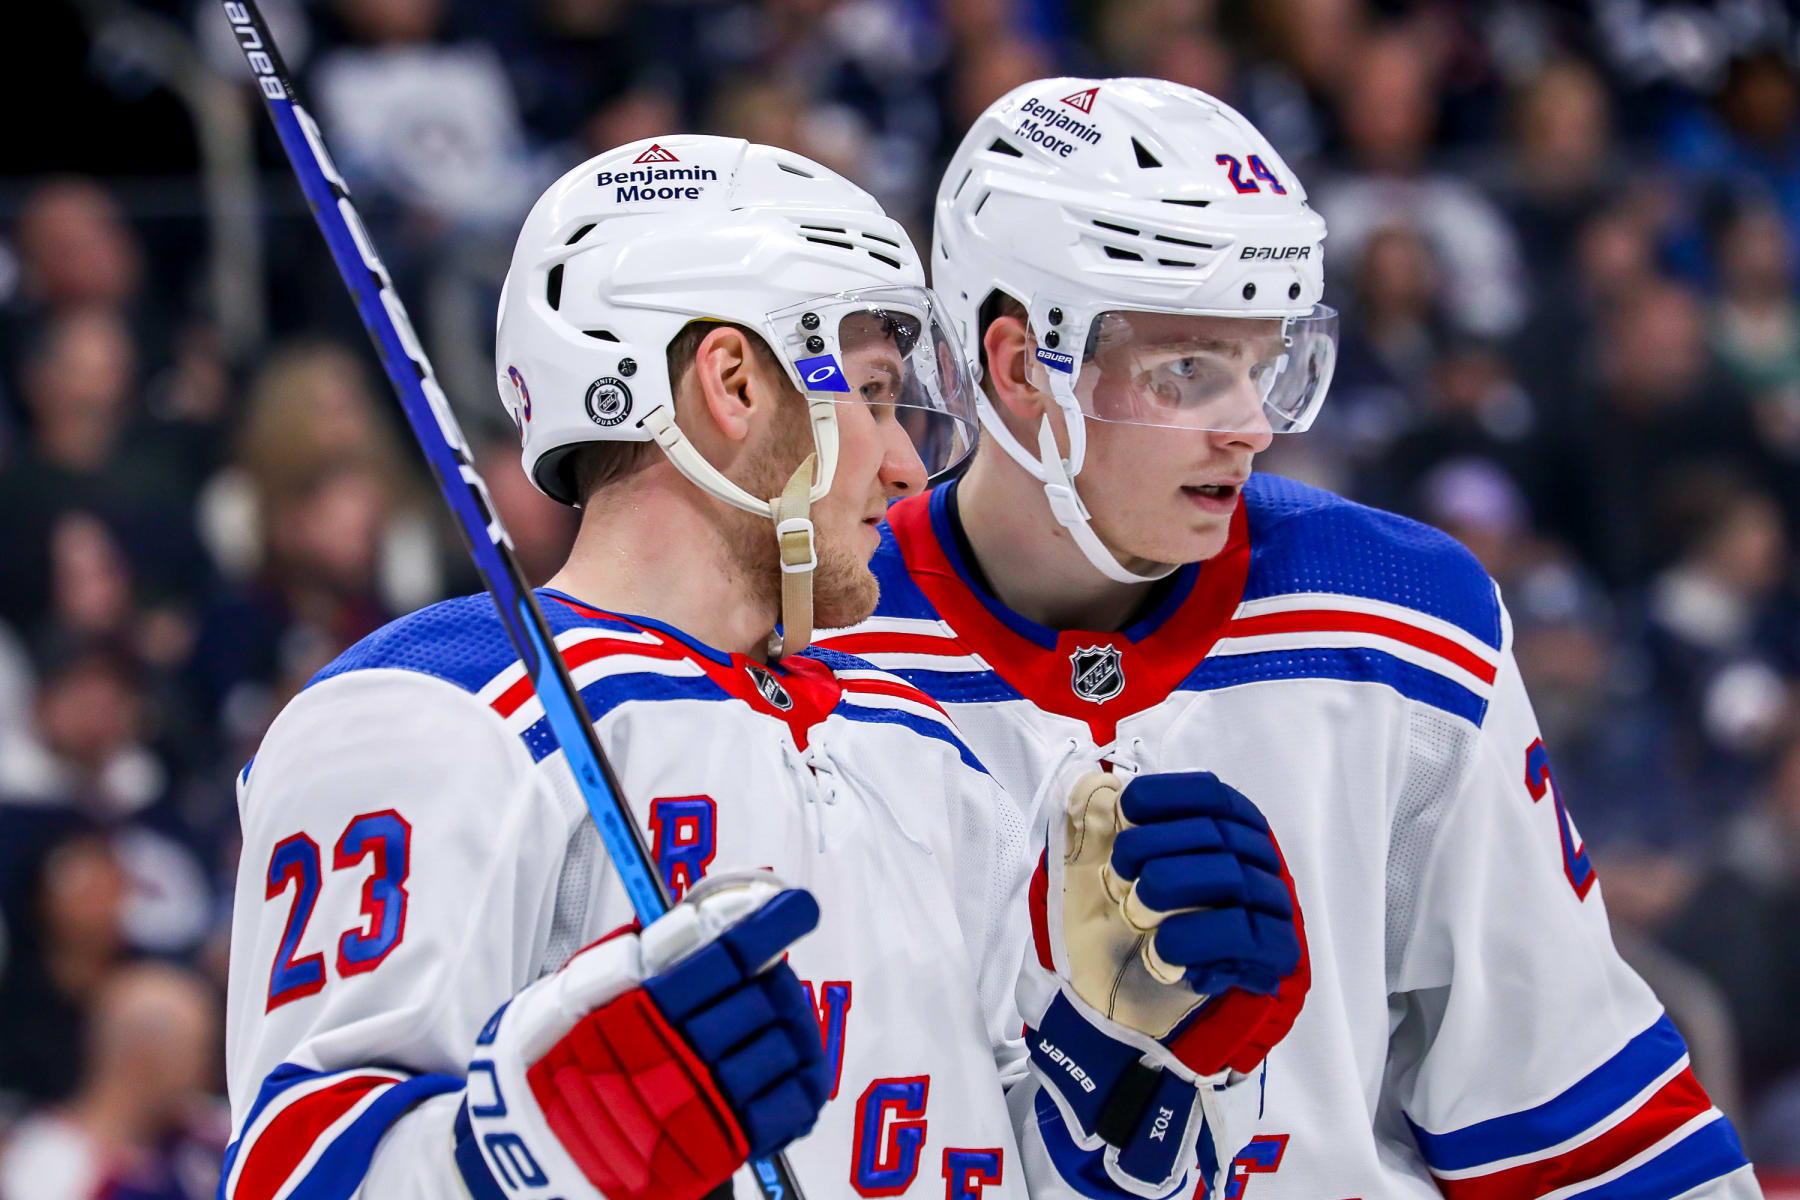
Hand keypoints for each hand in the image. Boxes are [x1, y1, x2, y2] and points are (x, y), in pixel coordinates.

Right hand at [456, 871, 829, 1199]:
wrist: (532, 1150)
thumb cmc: (554, 1061)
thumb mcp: (573, 993)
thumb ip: (639, 954)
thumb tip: (706, 918)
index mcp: (637, 1011)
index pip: (724, 955)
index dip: (768, 927)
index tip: (795, 909)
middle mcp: (674, 1057)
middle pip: (762, 999)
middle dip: (772, 978)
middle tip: (765, 972)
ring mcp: (700, 1106)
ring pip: (783, 1047)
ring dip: (789, 1026)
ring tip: (772, 1019)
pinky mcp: (719, 1147)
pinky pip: (789, 1105)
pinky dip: (799, 1078)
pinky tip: (786, 1064)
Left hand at [1019, 771, 1308, 1196]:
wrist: (1141, 1022)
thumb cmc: (1126, 936)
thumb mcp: (1103, 878)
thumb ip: (1100, 831)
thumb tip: (1087, 786)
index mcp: (1230, 833)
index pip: (1213, 795)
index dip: (1169, 795)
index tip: (1127, 807)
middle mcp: (1259, 864)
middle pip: (1216, 834)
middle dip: (1154, 846)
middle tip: (1120, 873)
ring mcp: (1272, 910)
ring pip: (1231, 878)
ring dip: (1170, 889)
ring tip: (1136, 910)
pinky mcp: (1274, 959)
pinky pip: (1240, 935)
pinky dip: (1193, 939)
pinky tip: (1163, 952)